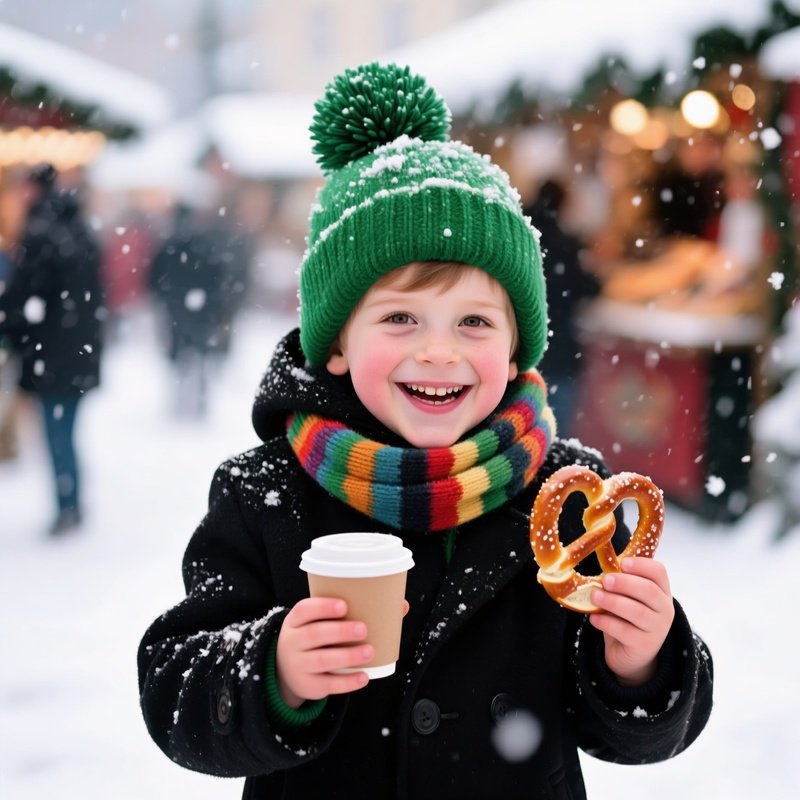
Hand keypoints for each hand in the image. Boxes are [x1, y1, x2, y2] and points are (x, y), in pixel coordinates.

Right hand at [276, 597, 373, 707]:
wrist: (288, 670)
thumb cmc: (312, 637)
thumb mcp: (312, 623)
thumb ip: (335, 614)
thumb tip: (385, 606)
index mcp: (294, 621)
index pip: (304, 610)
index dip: (323, 607)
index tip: (344, 606)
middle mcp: (291, 642)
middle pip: (314, 634)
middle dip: (340, 631)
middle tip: (363, 629)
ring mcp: (296, 666)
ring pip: (322, 660)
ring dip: (348, 656)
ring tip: (369, 652)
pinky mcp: (306, 685)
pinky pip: (328, 684)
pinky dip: (347, 682)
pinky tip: (364, 677)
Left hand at [589, 557, 673, 686]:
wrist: (630, 652)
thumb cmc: (626, 617)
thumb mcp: (626, 597)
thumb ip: (619, 584)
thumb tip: (601, 571)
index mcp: (661, 591)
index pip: (659, 572)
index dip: (642, 565)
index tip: (623, 562)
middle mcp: (664, 609)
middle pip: (649, 591)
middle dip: (625, 583)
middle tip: (605, 580)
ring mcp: (657, 629)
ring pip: (637, 612)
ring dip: (613, 602)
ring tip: (595, 596)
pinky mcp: (645, 646)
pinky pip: (625, 632)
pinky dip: (607, 623)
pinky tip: (594, 618)